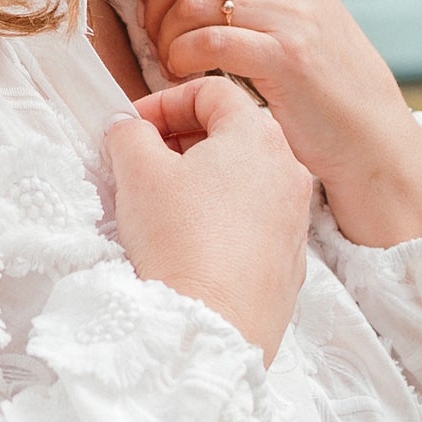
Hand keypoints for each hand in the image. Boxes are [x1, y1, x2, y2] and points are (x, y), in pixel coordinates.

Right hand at [106, 76, 310, 365]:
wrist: (213, 330)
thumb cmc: (179, 243)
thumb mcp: (138, 174)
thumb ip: (128, 136)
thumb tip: (126, 128)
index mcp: (257, 133)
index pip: (211, 91)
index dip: (164, 102)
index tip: (133, 129)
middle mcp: (289, 169)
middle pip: (233, 135)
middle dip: (184, 143)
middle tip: (144, 167)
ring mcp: (295, 219)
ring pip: (246, 183)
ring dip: (205, 185)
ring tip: (166, 211)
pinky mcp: (290, 264)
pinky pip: (254, 227)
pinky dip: (225, 225)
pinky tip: (194, 250)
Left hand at [137, 0, 421, 247]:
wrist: (363, 124)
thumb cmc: (313, 75)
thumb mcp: (285, 8)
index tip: (155, 10)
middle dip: (153, 3)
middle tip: (156, 41)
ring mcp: (287, 9)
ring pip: (189, 1)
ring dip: (166, 39)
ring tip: (175, 66)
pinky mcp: (284, 54)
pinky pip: (208, 41)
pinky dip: (182, 61)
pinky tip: (188, 81)